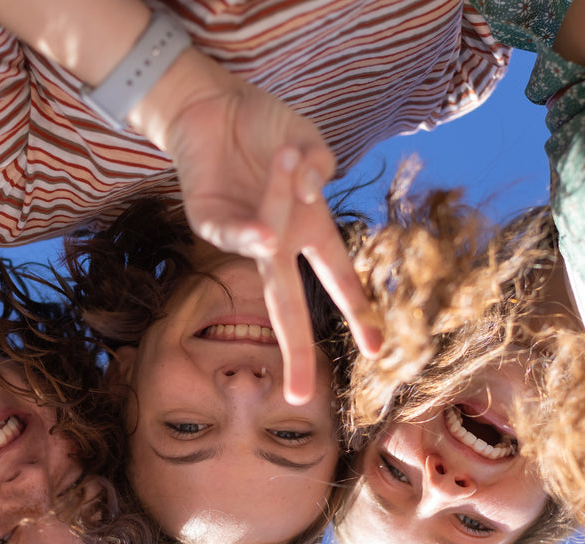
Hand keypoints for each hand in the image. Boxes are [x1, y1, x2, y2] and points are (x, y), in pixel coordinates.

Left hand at [162, 80, 382, 402]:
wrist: (214, 104)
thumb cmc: (268, 129)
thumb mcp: (308, 140)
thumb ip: (319, 162)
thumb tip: (310, 189)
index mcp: (310, 228)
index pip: (338, 277)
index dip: (359, 313)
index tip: (377, 351)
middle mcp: (278, 241)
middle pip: (290, 305)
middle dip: (297, 350)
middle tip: (300, 397)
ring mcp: (243, 233)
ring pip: (265, 249)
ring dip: (278, 208)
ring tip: (287, 160)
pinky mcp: (207, 217)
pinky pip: (226, 232)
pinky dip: (246, 232)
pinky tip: (265, 232)